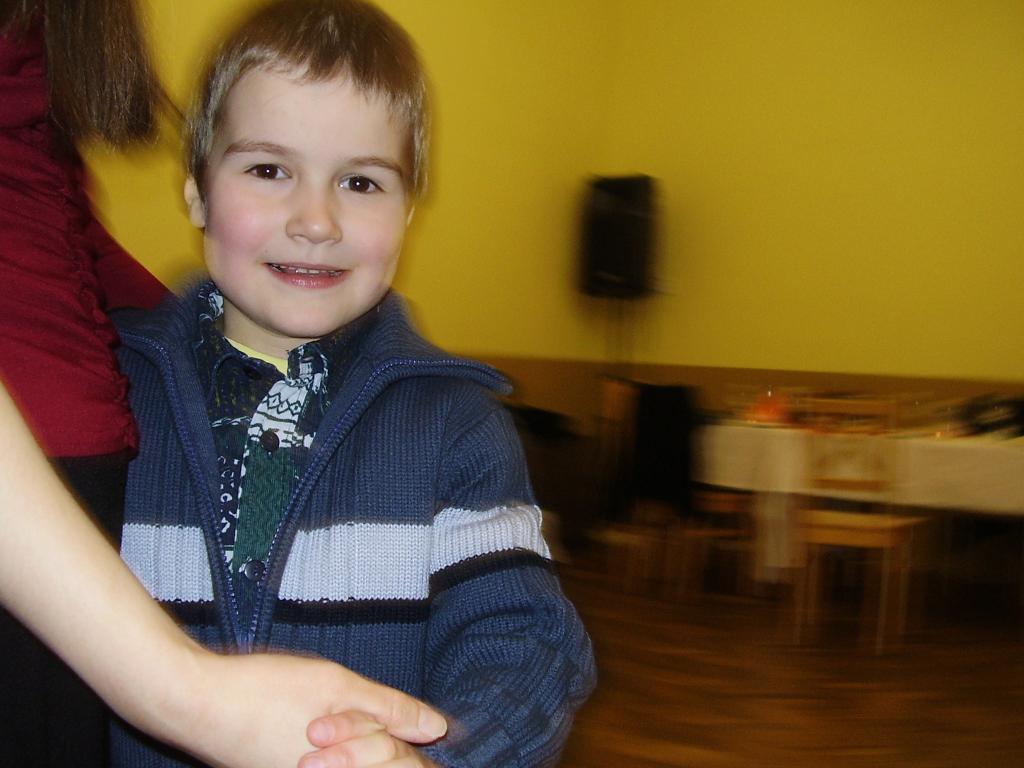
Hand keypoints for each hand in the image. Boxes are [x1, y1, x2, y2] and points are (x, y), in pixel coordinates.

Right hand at [174, 651, 446, 767]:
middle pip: (379, 767)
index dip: (407, 747)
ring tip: (320, 715)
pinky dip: (332, 749)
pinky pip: (328, 767)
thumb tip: (437, 728)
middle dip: (380, 741)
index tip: (393, 723)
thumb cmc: (265, 690)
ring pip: (353, 765)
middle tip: (339, 710)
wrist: (195, 703)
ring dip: (355, 742)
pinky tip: (306, 723)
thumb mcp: (337, 687)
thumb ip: (390, 709)